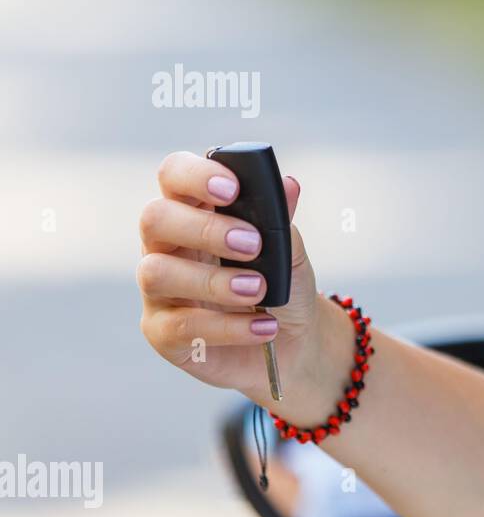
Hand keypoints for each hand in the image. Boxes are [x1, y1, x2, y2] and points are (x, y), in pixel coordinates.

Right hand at [137, 150, 324, 402]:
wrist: (294, 341)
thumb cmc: (282, 285)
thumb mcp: (290, 252)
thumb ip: (281, 220)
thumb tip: (288, 184)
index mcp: (195, 211)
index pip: (174, 175)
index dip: (195, 175)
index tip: (232, 189)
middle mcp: (167, 245)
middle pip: (155, 218)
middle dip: (204, 229)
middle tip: (253, 246)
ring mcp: (158, 289)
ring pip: (156, 273)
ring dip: (214, 281)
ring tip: (260, 290)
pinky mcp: (161, 332)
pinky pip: (179, 326)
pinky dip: (229, 326)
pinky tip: (264, 326)